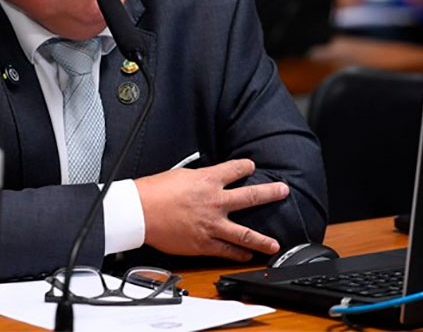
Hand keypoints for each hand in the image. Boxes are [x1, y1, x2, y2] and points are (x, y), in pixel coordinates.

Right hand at [134, 158, 288, 261]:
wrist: (139, 211)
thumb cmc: (153, 191)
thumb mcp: (179, 175)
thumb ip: (196, 180)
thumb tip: (204, 181)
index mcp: (207, 180)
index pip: (235, 169)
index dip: (245, 166)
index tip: (251, 166)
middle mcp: (214, 201)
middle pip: (250, 196)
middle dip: (269, 193)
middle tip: (283, 192)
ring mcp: (211, 224)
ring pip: (244, 232)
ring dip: (262, 239)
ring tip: (275, 244)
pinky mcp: (203, 243)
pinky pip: (226, 250)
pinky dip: (238, 254)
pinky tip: (247, 256)